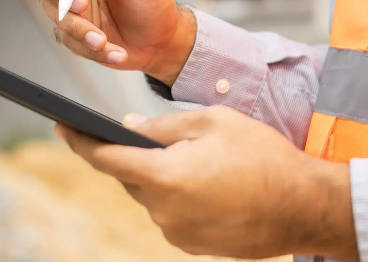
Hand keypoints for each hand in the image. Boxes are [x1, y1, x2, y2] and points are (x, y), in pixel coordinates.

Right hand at [28, 0, 195, 85]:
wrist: (160, 41)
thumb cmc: (154, 0)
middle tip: (81, 4)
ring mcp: (68, 4)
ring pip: (52, 10)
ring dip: (77, 27)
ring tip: (103, 39)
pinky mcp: (71, 31)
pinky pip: (69, 40)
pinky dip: (91, 48)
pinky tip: (115, 52)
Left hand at [55, 108, 358, 260]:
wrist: (305, 206)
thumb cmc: (263, 157)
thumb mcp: (212, 122)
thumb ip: (163, 125)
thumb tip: (129, 128)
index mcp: (163, 176)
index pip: (106, 158)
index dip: (80, 141)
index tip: (61, 127)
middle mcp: (163, 211)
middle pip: (131, 177)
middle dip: (138, 156)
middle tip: (165, 138)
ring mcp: (178, 234)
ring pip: (153, 196)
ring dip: (163, 177)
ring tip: (200, 161)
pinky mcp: (194, 246)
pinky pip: (172, 214)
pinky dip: (179, 196)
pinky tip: (209, 184)